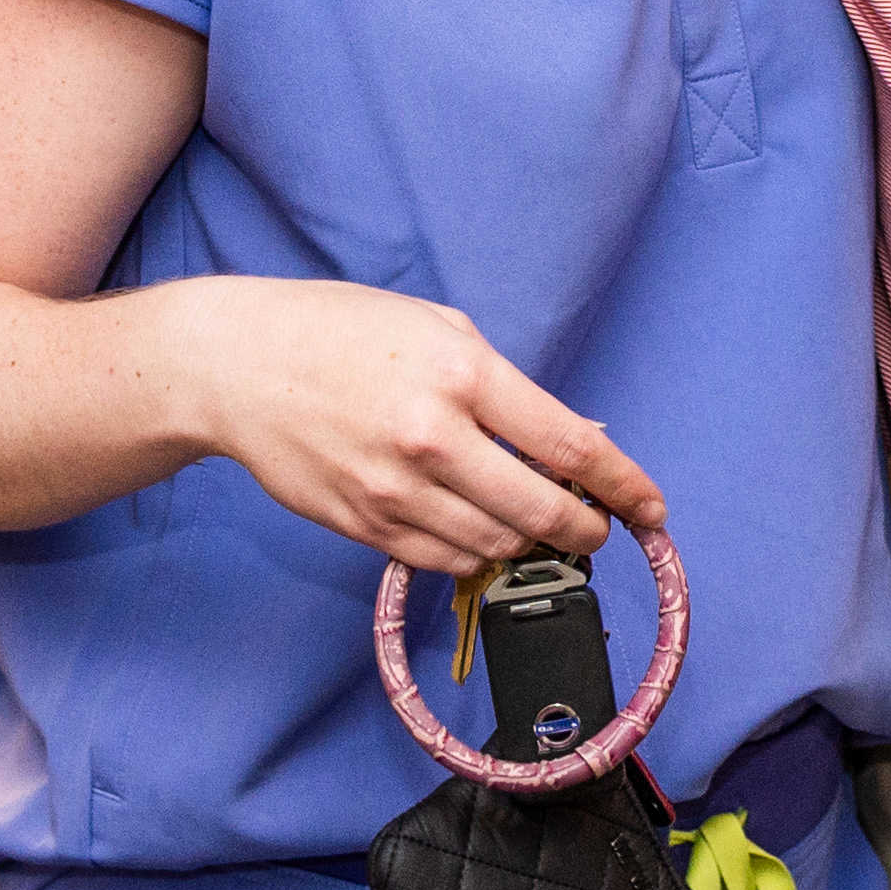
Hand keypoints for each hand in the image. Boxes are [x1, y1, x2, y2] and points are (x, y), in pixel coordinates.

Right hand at [179, 279, 666, 576]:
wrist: (239, 364)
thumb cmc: (342, 333)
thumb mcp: (438, 328)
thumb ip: (505, 387)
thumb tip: (569, 445)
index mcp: (462, 375)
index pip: (570, 447)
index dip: (625, 486)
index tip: (651, 508)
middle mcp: (433, 438)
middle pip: (541, 513)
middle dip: (585, 530)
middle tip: (594, 528)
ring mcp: (394, 491)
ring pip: (495, 547)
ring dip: (528, 543)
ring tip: (531, 523)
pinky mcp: (364, 525)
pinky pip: (444, 560)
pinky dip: (475, 554)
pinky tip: (478, 529)